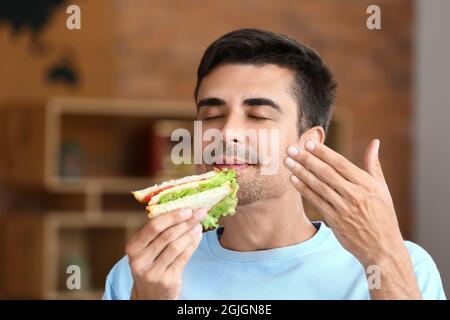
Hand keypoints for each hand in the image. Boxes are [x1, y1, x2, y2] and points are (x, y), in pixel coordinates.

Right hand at [126, 208, 205, 299]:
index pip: (153, 227)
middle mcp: (140, 260)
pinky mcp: (166, 280)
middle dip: (186, 222)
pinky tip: (197, 237)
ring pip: (176, 246)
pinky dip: (192, 245)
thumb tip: (181, 210)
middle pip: (167, 235)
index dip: (172, 217)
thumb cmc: (150, 264)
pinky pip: (183, 258)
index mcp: (133, 247)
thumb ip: (156, 232)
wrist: (149, 295)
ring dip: (190, 233)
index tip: (187, 209)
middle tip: (199, 213)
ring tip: (199, 225)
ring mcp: (152, 272)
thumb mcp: (145, 250)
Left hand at [284, 138, 420, 298]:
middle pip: (325, 173)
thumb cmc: (383, 215)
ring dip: (300, 172)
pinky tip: (293, 179)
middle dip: (306, 159)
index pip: (340, 163)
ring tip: (287, 161)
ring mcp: (343, 208)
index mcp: (367, 184)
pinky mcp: (334, 220)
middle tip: (291, 148)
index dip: (323, 152)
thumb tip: (374, 142)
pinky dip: (304, 189)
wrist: (382, 247)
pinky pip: (316, 201)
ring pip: (318, 186)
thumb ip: (374, 165)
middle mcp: (354, 195)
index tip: (308, 142)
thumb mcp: (382, 188)